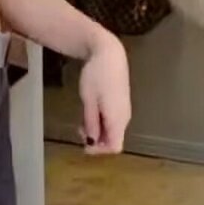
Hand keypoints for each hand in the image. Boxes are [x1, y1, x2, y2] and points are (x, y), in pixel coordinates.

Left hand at [77, 31, 130, 154]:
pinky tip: (90, 112)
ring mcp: (124, 110)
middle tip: (79, 131)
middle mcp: (124, 117)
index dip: (99, 151)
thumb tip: (92, 141)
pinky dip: (101, 123)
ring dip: (97, 132)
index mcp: (117, 118)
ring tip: (82, 121)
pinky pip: (113, 121)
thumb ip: (91, 122)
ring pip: (113, 131)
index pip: (114, 147)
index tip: (83, 144)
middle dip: (96, 141)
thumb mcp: (88, 100)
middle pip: (114, 140)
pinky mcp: (122, 104)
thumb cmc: (96, 75)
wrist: (108, 53)